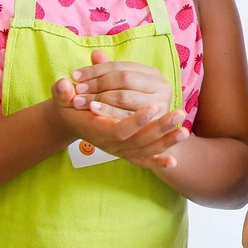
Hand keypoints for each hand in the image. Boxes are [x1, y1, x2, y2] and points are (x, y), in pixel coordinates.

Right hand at [48, 76, 186, 168]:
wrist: (72, 120)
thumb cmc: (68, 104)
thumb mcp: (62, 96)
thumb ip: (62, 92)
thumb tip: (63, 85)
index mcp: (97, 130)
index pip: (119, 129)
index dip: (136, 120)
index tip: (153, 107)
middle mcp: (109, 144)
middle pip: (138, 141)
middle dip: (159, 128)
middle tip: (178, 113)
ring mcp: (118, 151)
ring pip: (145, 151)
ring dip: (165, 143)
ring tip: (185, 131)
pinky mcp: (125, 153)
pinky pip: (142, 161)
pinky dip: (157, 162)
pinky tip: (174, 161)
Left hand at [67, 50, 176, 118]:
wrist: (144, 136)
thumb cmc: (125, 108)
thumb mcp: (116, 88)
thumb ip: (106, 71)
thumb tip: (95, 54)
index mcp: (152, 74)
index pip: (120, 66)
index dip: (96, 69)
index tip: (75, 76)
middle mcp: (162, 86)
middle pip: (123, 78)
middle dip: (97, 83)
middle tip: (77, 89)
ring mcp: (161, 104)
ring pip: (124, 96)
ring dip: (99, 97)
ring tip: (79, 100)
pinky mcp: (155, 123)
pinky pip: (126, 116)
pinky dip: (108, 112)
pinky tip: (93, 110)